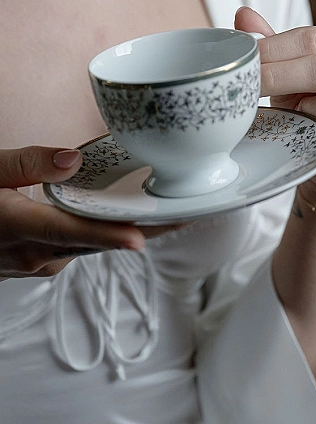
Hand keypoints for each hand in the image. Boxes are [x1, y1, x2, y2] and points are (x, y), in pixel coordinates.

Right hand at [0, 146, 176, 279]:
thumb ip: (25, 164)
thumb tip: (71, 159)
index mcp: (18, 229)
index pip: (72, 233)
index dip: (109, 237)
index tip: (142, 237)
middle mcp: (34, 255)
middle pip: (98, 240)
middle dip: (145, 228)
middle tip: (189, 211)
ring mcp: (37, 264)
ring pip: (91, 245)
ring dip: (128, 229)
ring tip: (172, 210)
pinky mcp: (37, 262)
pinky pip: (79, 246)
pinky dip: (103, 232)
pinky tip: (124, 214)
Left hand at [234, 8, 315, 197]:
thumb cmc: (312, 102)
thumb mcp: (291, 68)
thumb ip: (273, 43)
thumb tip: (244, 16)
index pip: (313, 39)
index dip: (273, 50)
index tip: (245, 61)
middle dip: (277, 78)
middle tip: (246, 87)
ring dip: (301, 112)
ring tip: (289, 114)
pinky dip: (313, 140)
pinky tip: (305, 137)